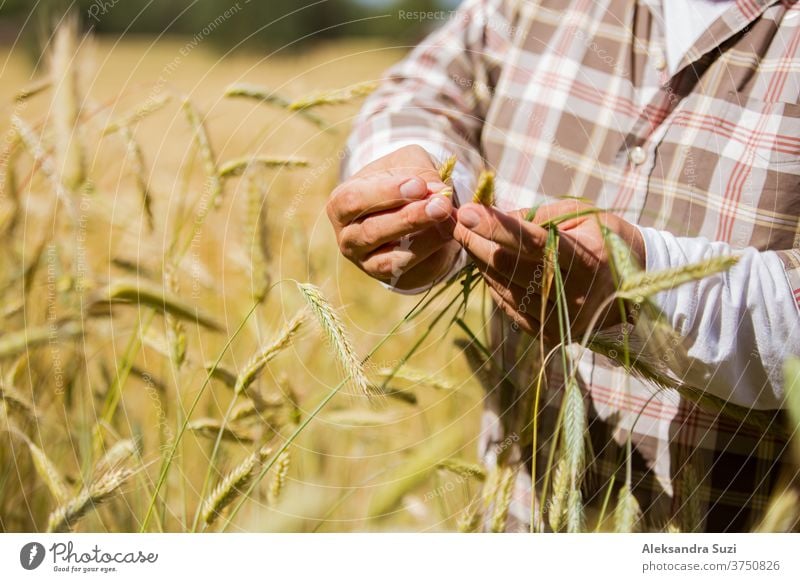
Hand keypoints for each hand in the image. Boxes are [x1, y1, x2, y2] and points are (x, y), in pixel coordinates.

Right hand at [327, 145, 460, 290]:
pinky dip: (430, 255)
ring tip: (447, 220)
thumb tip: (440, 193)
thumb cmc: (403, 181)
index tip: (419, 185)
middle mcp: (347, 238)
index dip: (387, 193)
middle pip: (372, 232)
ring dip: (422, 241)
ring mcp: (366, 262)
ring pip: (389, 259)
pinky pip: (410, 272)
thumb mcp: (408, 164)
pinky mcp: (389, 278)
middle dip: (409, 218)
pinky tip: (449, 236)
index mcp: (340, 203)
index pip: (354, 200)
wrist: (412, 210)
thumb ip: (422, 174)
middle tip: (440, 205)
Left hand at [452, 199, 645, 339]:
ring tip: (469, 238)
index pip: (531, 243)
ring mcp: (560, 319)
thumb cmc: (606, 240)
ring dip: (479, 261)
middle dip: (475, 241)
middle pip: (508, 267)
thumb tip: (491, 216)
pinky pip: (507, 306)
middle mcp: (573, 296)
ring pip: (502, 288)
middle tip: (455, 221)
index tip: (466, 212)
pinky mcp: (549, 333)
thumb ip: (537, 216)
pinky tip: (488, 264)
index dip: (494, 227)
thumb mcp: (580, 216)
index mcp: (586, 260)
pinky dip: (493, 283)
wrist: (635, 288)